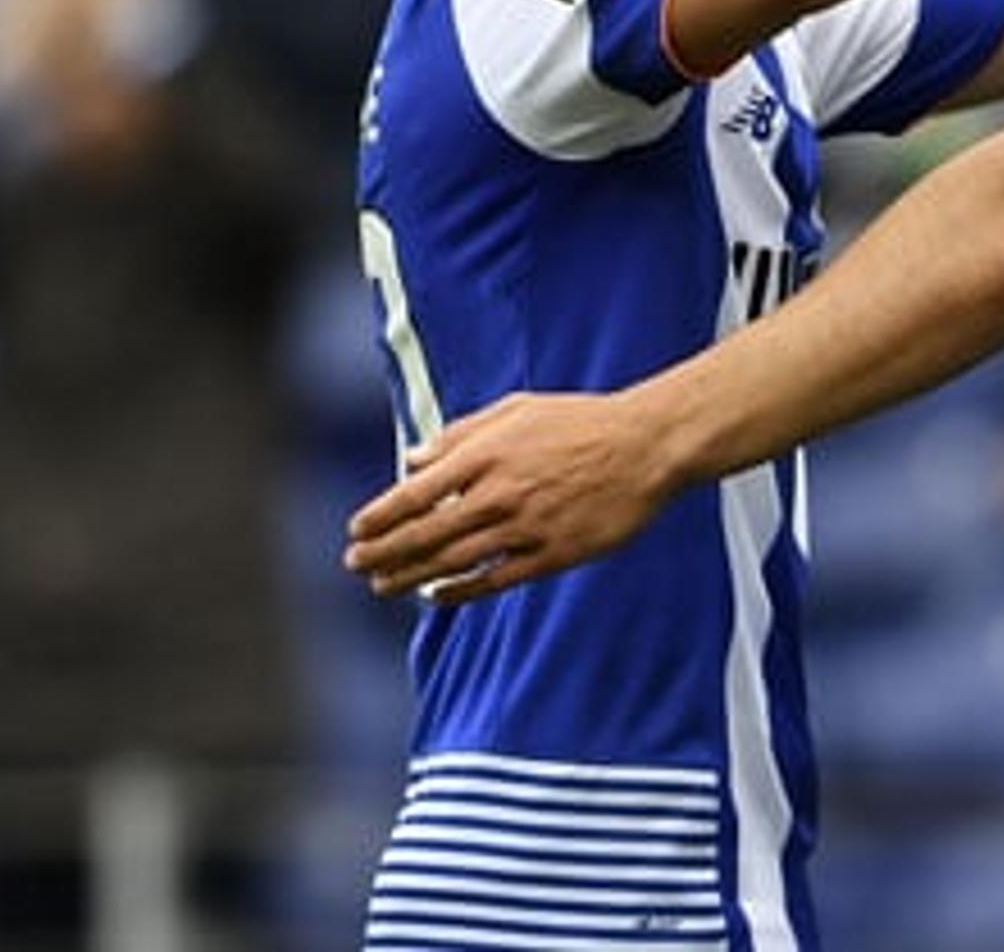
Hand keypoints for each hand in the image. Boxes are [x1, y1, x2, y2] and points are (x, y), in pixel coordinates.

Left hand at [343, 392, 678, 602]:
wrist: (647, 444)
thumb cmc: (582, 421)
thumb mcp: (517, 409)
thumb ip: (461, 435)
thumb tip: (413, 459)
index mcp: (487, 454)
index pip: (414, 493)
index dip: (380, 516)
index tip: (357, 530)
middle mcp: (500, 493)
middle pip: (424, 533)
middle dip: (382, 552)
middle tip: (356, 564)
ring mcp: (526, 527)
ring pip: (452, 561)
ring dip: (410, 576)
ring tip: (382, 586)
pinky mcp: (553, 554)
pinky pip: (495, 580)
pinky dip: (460, 590)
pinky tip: (436, 595)